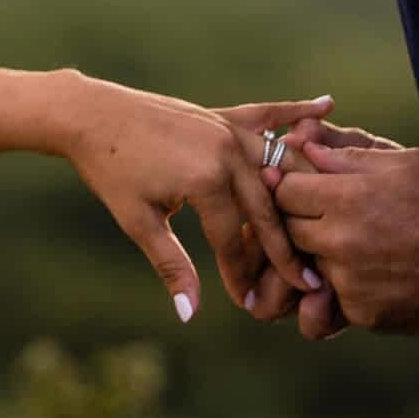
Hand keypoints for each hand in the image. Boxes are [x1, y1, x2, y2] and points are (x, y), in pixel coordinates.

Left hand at [55, 81, 330, 321]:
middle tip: (307, 283)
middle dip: (284, 249)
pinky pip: (266, 114)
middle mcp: (226, 151)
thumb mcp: (139, 222)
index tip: (251, 304)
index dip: (241, 274)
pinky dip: (296, 111)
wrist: (91, 115)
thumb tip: (189, 314)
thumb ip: (172, 266)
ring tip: (324, 222)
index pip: (235, 240)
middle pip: (266, 209)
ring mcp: (226, 129)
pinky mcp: (221, 115)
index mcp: (207, 180)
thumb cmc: (111, 171)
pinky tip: (327, 104)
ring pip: (276, 167)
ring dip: (299, 194)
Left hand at [272, 138, 418, 335]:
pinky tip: (377, 273)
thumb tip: (301, 141)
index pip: (283, 189)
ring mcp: (348, 281)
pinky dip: (345, 286)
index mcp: (348, 197)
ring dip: (323, 255)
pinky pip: (333, 297)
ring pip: (308, 264)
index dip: (291, 185)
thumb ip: (347, 154)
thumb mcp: (406, 163)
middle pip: (288, 228)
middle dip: (302, 220)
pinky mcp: (361, 313)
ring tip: (360, 245)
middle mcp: (340, 241)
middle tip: (331, 216)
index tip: (304, 186)